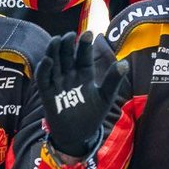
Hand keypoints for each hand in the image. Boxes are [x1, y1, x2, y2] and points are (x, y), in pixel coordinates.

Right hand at [36, 31, 127, 160]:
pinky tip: (48, 60)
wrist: (77, 135)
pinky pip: (44, 78)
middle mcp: (70, 75)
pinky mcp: (47, 93)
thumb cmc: (92, 115)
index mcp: (85, 73)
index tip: (89, 33)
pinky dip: (44, 69)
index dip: (85, 44)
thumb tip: (124, 63)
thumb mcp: (105, 97)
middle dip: (68, 44)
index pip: (84, 55)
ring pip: (54, 62)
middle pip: (67, 55)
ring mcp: (58, 82)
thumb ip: (112, 80)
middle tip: (70, 35)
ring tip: (57, 40)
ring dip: (54, 51)